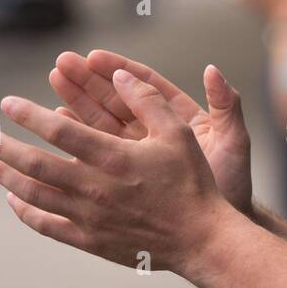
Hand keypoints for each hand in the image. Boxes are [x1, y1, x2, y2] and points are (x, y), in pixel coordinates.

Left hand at [0, 70, 230, 275]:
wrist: (199, 239)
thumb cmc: (191, 183)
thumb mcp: (177, 132)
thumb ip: (147, 100)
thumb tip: (119, 73)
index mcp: (113, 157)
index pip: (58, 130)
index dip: (29, 114)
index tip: (8, 104)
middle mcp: (94, 188)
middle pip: (34, 164)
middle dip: (1, 146)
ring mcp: (88, 216)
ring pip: (33, 194)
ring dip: (5, 176)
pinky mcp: (89, 239)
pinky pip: (46, 225)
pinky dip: (24, 211)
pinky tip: (13, 199)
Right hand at [48, 50, 252, 214]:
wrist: (219, 230)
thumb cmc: (233, 185)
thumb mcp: (233, 142)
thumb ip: (226, 106)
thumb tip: (213, 70)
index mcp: (178, 119)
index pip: (145, 86)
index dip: (120, 70)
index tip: (93, 57)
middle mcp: (155, 133)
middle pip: (117, 101)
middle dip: (89, 82)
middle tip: (60, 64)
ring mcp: (138, 156)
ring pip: (103, 125)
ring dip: (77, 105)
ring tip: (53, 85)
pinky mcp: (124, 178)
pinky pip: (96, 156)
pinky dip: (77, 142)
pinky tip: (56, 129)